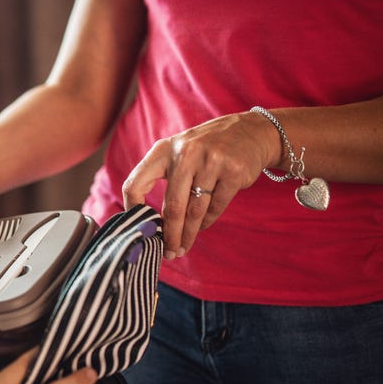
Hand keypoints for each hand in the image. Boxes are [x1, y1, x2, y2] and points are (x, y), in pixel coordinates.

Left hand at [122, 111, 277, 258]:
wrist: (250, 131)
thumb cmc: (205, 149)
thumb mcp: (179, 151)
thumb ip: (162, 175)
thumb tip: (148, 218)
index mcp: (163, 150)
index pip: (135, 183)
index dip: (132, 208)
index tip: (138, 227)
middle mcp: (185, 153)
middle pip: (172, 206)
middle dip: (169, 234)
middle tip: (168, 252)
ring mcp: (211, 161)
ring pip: (195, 210)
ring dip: (188, 234)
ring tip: (183, 247)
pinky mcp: (233, 172)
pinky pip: (215, 207)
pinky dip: (207, 221)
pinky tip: (202, 226)